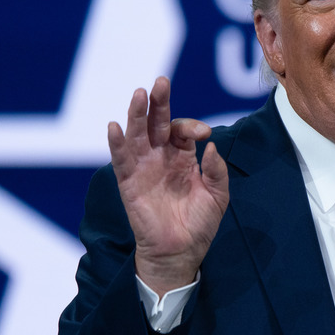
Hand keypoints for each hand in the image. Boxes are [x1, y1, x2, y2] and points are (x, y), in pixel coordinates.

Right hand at [107, 77, 229, 295]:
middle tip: (161, 82)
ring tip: (139, 94)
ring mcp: (144, 168)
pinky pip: (121, 159)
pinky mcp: (129, 183)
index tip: (202, 133)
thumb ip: (216, 170)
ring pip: (137, 135)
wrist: (181, 252)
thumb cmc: (200, 224)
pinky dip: (117, 142)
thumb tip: (210, 145)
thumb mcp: (218, 195)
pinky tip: (115, 125)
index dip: (190, 126)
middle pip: (157, 123)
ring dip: (137, 114)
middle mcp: (161, 158)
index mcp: (183, 157)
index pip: (181, 130)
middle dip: (159, 102)